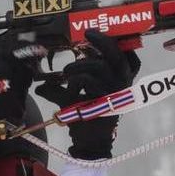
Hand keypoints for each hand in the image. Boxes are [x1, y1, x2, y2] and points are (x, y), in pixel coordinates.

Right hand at [0, 32, 33, 125]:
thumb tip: (0, 27)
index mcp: (6, 56)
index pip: (29, 51)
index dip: (34, 50)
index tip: (39, 51)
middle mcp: (14, 72)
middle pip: (29, 70)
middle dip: (22, 70)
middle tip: (8, 75)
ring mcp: (15, 91)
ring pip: (25, 87)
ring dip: (18, 86)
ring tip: (1, 88)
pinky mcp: (13, 107)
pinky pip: (20, 105)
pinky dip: (13, 104)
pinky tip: (0, 101)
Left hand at [35, 30, 140, 159]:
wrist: (89, 142)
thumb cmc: (86, 115)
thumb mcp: (77, 96)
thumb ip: (66, 84)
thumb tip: (43, 80)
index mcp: (122, 81)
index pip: (131, 59)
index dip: (121, 44)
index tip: (104, 35)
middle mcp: (123, 85)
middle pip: (117, 55)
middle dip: (102, 41)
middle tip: (87, 33)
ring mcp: (114, 92)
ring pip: (98, 66)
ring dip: (78, 65)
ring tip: (67, 71)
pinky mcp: (103, 99)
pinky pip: (87, 80)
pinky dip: (75, 78)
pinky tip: (69, 84)